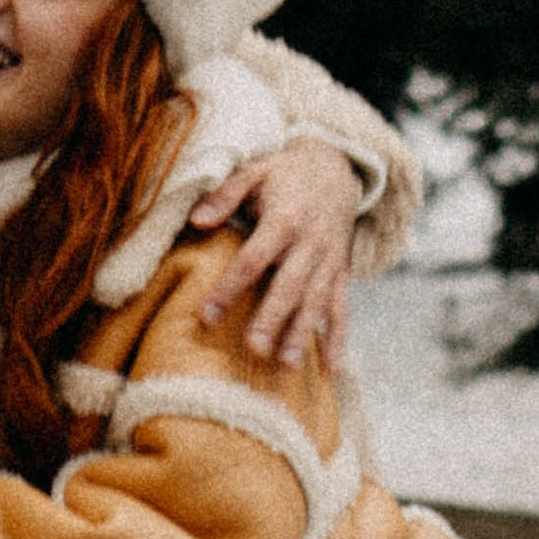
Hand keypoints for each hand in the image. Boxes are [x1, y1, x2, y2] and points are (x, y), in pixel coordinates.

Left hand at [188, 140, 358, 368]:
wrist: (337, 168)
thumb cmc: (285, 173)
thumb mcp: (254, 170)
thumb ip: (224, 194)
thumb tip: (196, 220)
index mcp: (284, 219)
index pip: (253, 258)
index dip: (230, 287)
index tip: (207, 316)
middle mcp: (310, 244)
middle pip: (289, 286)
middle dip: (272, 319)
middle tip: (253, 349)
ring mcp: (329, 261)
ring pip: (316, 302)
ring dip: (303, 335)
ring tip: (286, 366)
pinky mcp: (341, 274)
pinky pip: (342, 309)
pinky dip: (338, 340)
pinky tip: (330, 370)